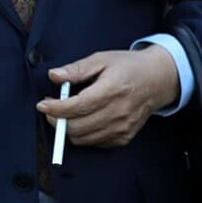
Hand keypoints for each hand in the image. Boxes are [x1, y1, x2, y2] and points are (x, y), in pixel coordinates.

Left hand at [38, 47, 179, 148]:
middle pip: (76, 127)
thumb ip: (77, 69)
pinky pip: (94, 143)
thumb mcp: (102, 59)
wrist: (159, 80)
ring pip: (82, 138)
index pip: (77, 106)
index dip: (55, 108)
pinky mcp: (124, 137)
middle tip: (52, 108)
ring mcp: (123, 127)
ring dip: (68, 128)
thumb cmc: (129, 67)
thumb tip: (54, 76)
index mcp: (113, 89)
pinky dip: (84, 134)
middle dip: (57, 119)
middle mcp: (119, 111)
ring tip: (68, 114)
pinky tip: (86, 119)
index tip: (43, 104)